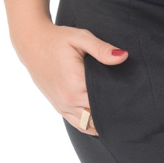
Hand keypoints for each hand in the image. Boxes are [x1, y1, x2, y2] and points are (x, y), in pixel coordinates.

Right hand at [12, 21, 127, 137]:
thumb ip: (102, 49)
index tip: (131, 95)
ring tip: (118, 115)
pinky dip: (89, 124)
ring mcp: (62, 105)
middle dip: (113, 112)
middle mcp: (68, 99)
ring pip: (88, 124)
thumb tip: (123, 57)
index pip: (105, 100)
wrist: (32, 43)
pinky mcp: (58, 106)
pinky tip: (100, 120)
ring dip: (102, 121)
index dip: (119, 99)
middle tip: (129, 106)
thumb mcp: (81, 38)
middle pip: (98, 115)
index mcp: (76, 82)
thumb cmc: (58, 39)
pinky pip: (77, 124)